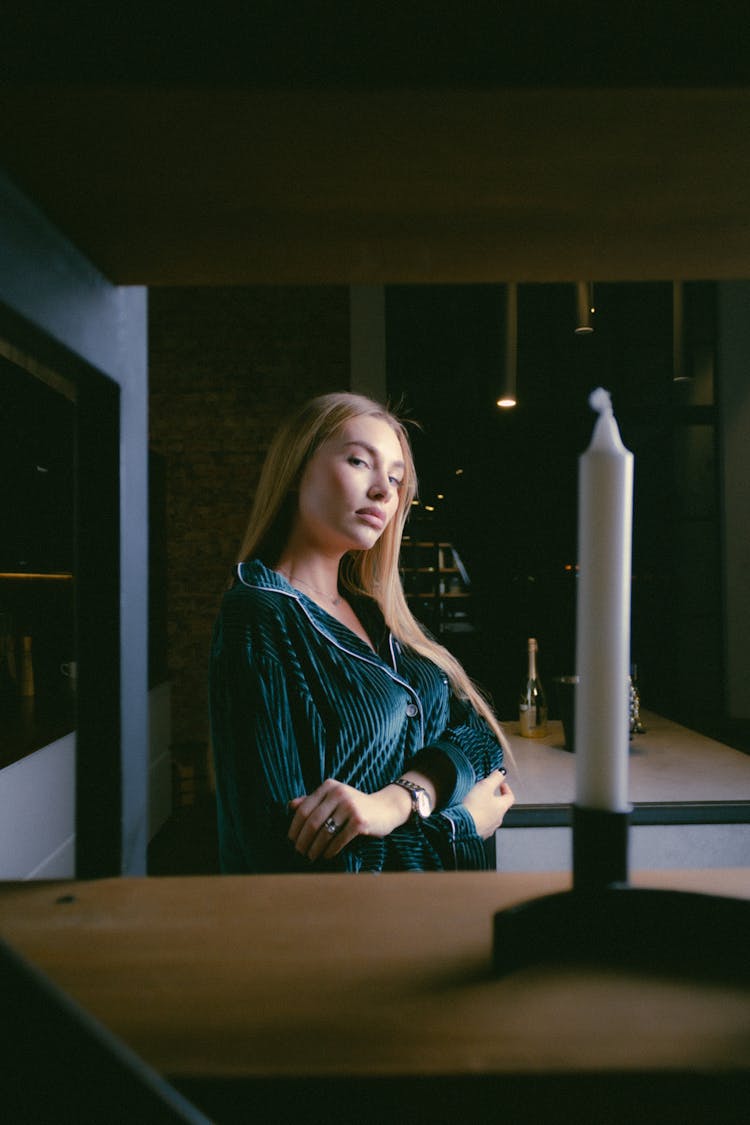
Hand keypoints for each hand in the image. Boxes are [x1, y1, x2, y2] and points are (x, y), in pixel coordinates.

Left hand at [288, 778, 410, 862]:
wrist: (385, 808)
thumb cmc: (354, 806)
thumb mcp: (334, 797)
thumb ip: (313, 800)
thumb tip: (290, 806)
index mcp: (328, 786)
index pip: (303, 809)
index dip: (295, 827)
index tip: (291, 840)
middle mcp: (338, 793)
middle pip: (312, 822)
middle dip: (303, 840)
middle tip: (299, 852)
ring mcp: (349, 806)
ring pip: (324, 832)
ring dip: (314, 848)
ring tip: (311, 857)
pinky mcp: (359, 821)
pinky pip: (338, 840)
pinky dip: (330, 851)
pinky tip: (326, 856)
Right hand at [461, 770, 514, 838]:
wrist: (462, 828)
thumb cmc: (474, 809)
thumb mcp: (485, 787)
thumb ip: (495, 778)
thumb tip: (502, 772)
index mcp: (501, 807)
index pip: (510, 797)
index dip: (506, 788)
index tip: (501, 783)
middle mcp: (497, 819)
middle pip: (500, 807)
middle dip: (494, 799)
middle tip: (485, 792)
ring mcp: (488, 828)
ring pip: (490, 816)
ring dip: (485, 810)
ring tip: (475, 804)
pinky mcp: (478, 833)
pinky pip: (480, 824)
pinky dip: (477, 819)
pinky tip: (469, 815)